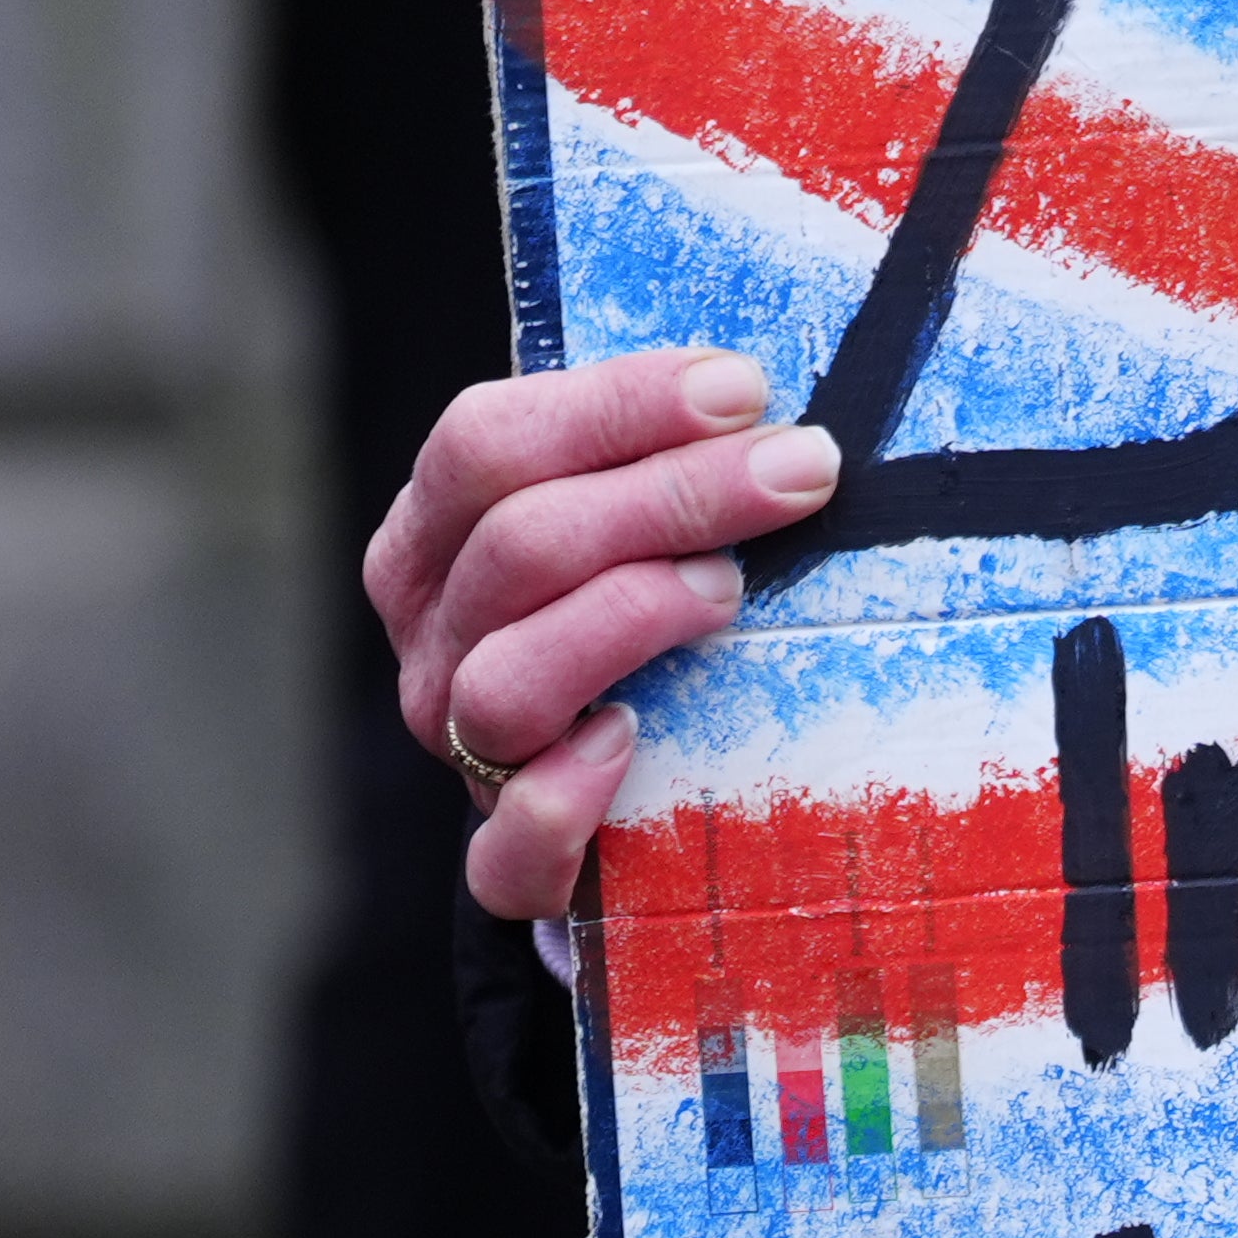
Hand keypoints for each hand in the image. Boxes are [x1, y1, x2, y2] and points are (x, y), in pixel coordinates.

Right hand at [366, 352, 841, 916]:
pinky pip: (507, 851)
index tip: (748, 388)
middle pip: (516, 543)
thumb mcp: (655, 519)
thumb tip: (790, 380)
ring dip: (624, 620)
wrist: (645, 797)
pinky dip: (562, 801)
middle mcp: (434, 636)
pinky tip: (634, 746)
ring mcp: (461, 749)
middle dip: (670, 494)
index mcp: (441, 534)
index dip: (617, 406)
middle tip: (803, 470)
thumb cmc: (665, 615)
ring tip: (729, 594)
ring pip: (504, 680)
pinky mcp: (510, 858)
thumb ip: (681, 449)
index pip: (485, 440)